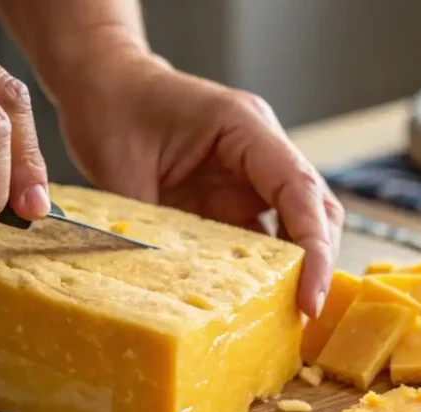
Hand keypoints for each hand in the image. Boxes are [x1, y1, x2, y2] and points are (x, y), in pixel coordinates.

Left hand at [52, 53, 343, 316]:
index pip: (298, 188)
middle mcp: (259, 151)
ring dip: (295, 271)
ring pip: (295, 228)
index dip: (312, 246)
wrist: (104, 83)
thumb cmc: (114, 106)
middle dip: (317, 264)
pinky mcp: (233, 199)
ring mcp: (249, 177)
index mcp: (244, 127)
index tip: (308, 296)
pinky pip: (261, 239)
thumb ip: (150, 229)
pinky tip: (254, 303)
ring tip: (285, 320)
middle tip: (304, 317)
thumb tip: (161, 289)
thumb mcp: (123, 169)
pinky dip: (263, 271)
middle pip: (314, 210)